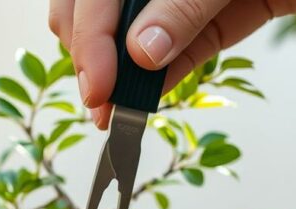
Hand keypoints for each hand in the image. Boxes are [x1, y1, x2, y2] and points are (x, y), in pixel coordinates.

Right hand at [49, 0, 295, 127]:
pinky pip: (171, 55)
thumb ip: (182, 5)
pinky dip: (155, 82)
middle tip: (102, 103)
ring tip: (116, 112)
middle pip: (90, 14)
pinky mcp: (206, 22)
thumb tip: (140, 53)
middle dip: (89, 59)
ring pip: (121, 38)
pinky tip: (145, 103)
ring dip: (116, 77)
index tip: (99, 86)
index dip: (89, 39)